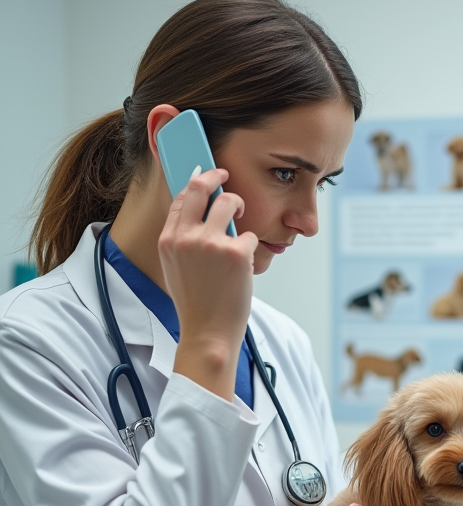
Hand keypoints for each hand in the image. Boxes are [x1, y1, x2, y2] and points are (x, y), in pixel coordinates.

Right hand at [160, 168, 258, 399]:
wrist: (207, 331)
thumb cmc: (196, 302)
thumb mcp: (176, 267)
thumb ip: (182, 239)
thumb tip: (198, 214)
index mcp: (168, 239)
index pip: (181, 196)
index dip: (197, 181)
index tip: (208, 174)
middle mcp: (186, 237)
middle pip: (201, 187)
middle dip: (217, 176)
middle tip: (228, 176)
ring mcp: (211, 243)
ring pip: (230, 203)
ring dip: (240, 207)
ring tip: (242, 226)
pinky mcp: (236, 253)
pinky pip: (250, 235)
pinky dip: (251, 247)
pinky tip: (244, 266)